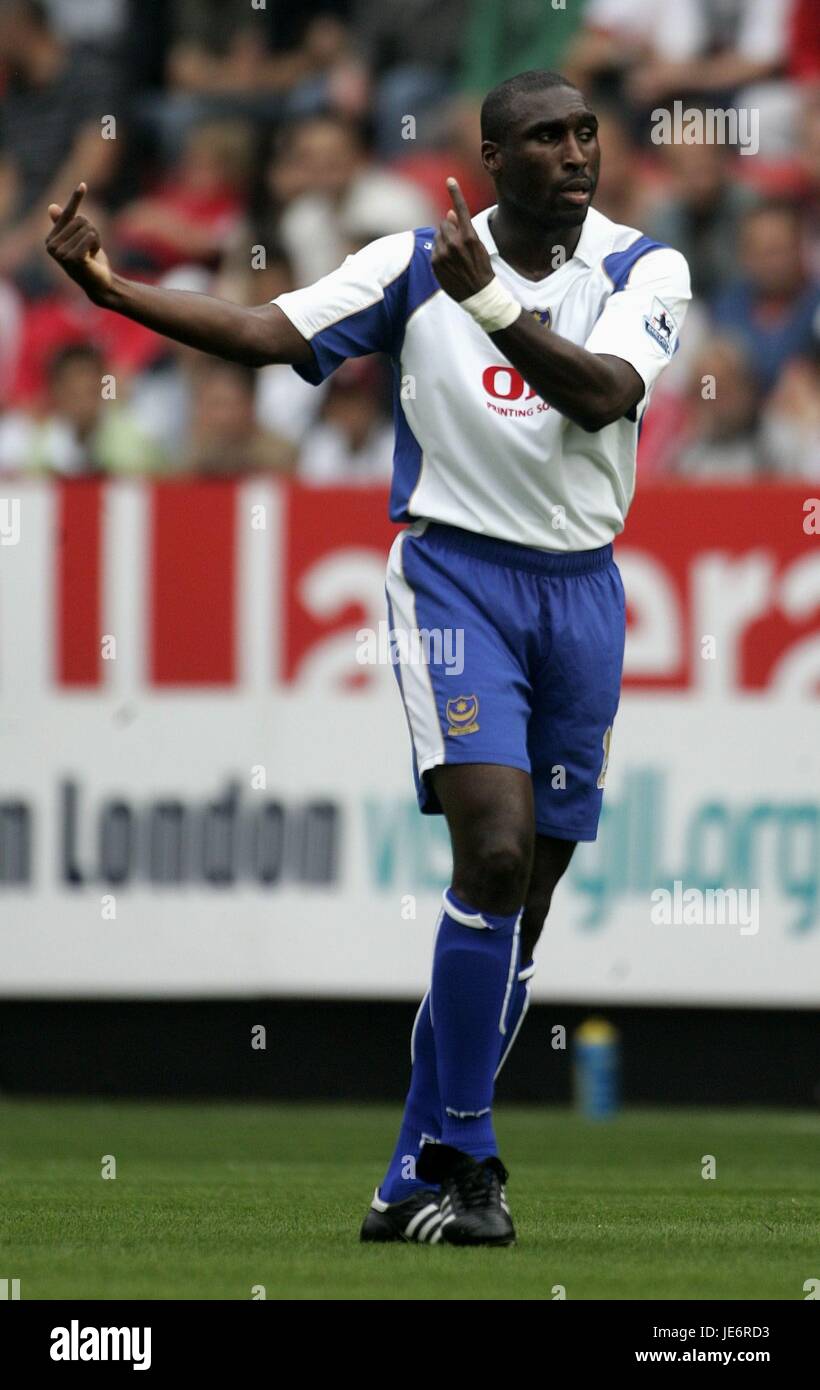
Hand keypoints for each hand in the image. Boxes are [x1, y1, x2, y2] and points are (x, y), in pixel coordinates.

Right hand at [46, 183, 112, 301]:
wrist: (99, 284)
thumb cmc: (89, 261)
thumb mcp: (78, 240)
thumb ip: (65, 224)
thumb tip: (51, 207)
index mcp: (50, 240)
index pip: (67, 214)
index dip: (76, 199)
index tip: (83, 184)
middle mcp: (51, 246)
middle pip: (80, 219)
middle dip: (92, 232)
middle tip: (90, 249)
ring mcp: (60, 253)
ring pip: (87, 227)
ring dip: (96, 240)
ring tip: (91, 254)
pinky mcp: (72, 258)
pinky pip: (90, 236)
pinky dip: (96, 244)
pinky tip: (92, 258)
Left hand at [431, 177, 492, 302]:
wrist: (478, 294)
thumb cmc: (481, 268)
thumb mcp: (478, 246)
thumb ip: (463, 228)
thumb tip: (449, 213)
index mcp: (469, 236)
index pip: (461, 209)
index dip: (455, 192)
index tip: (450, 180)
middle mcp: (455, 243)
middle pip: (445, 223)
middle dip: (450, 228)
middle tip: (459, 244)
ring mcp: (443, 253)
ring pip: (438, 234)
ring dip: (444, 240)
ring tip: (454, 255)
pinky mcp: (435, 262)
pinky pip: (434, 248)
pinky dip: (439, 251)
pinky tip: (449, 263)